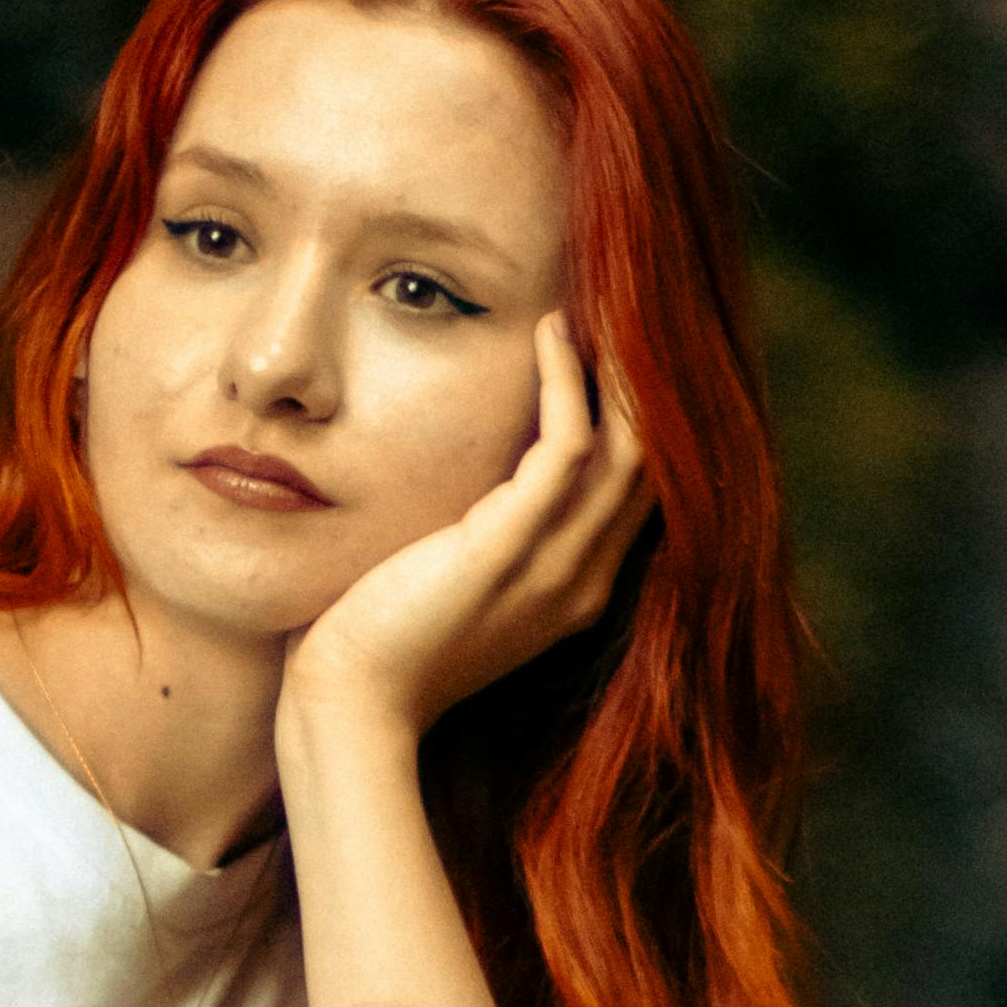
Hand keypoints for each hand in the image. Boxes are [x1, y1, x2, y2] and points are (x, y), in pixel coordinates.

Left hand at [281, 316, 651, 754]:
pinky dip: (566, 383)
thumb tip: (484, 463)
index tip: (622, 339)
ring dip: (621, 368)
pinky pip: (567, 449)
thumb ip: (490, 528)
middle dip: (651, 381)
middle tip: (627, 303)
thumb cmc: (384, 638)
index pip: (643, 487)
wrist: (349, 705)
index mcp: (577, 587)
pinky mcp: (507, 550)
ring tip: (601, 301)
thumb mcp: (459, 578)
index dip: (645, 412)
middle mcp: (584, 578)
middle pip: (657, 462)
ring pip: (633, 450)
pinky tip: (549, 332)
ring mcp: (554, 568)